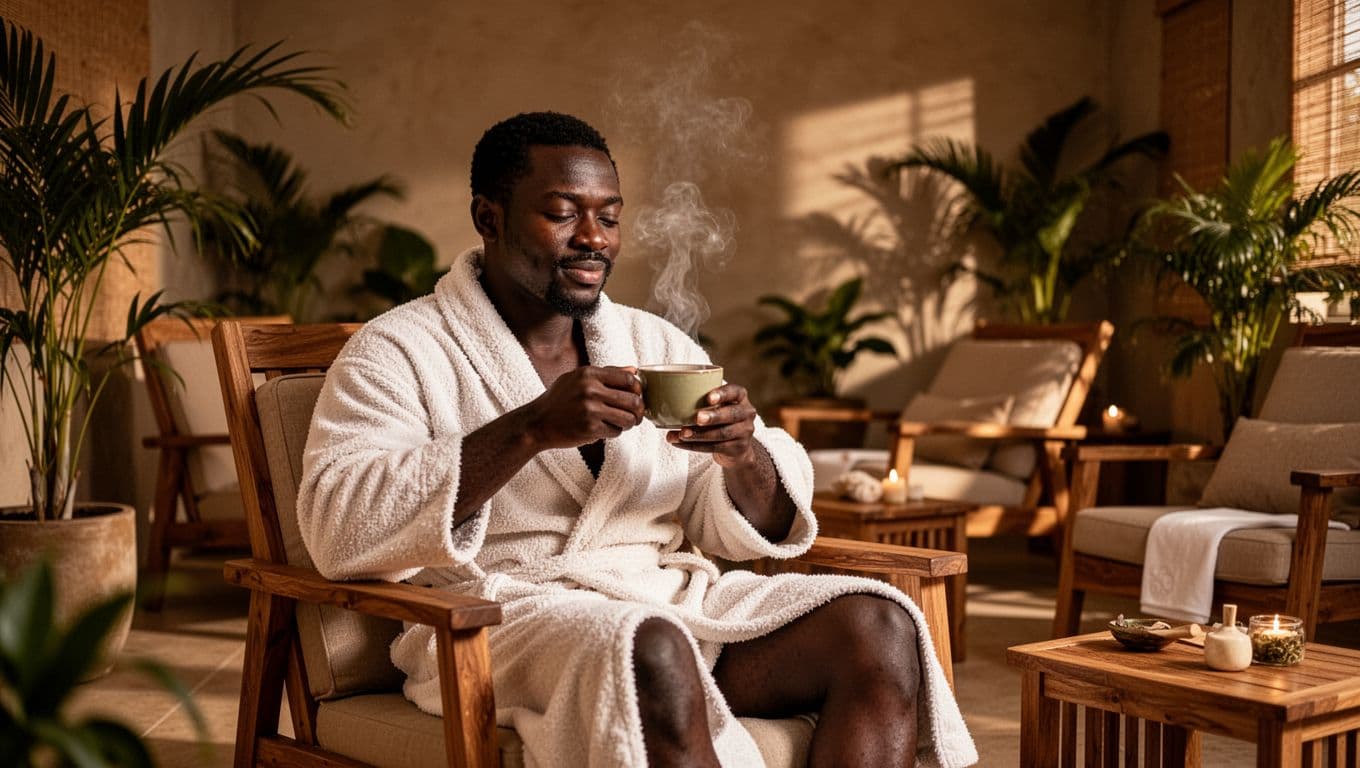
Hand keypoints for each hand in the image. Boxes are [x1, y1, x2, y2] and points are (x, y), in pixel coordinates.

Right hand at [524, 366, 643, 448]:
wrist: (536, 422)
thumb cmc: (559, 399)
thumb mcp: (577, 378)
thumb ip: (607, 373)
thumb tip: (634, 370)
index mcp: (589, 373)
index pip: (629, 379)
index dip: (637, 389)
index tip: (635, 396)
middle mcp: (590, 389)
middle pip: (633, 400)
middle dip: (638, 410)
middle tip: (635, 415)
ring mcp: (590, 410)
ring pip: (628, 418)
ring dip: (629, 423)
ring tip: (622, 423)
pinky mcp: (590, 429)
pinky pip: (616, 432)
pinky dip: (614, 432)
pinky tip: (604, 429)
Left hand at [666, 383, 757, 466]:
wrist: (736, 448)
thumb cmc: (719, 419)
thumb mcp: (716, 406)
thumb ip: (700, 401)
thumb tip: (665, 400)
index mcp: (740, 397)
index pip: (735, 391)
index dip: (722, 394)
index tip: (709, 398)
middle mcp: (746, 413)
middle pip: (731, 414)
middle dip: (713, 417)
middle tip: (697, 418)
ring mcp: (744, 432)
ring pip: (721, 434)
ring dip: (699, 434)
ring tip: (682, 433)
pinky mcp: (737, 448)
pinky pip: (715, 447)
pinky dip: (695, 446)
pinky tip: (680, 443)